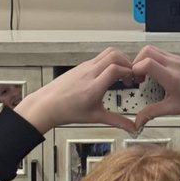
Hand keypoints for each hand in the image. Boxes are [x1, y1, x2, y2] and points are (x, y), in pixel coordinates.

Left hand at [15, 47, 140, 133]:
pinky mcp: (81, 65)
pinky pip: (99, 57)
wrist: (47, 105)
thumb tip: (131, 128)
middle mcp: (90, 72)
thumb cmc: (67, 110)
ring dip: (119, 59)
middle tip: (131, 74)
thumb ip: (117, 121)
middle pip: (114, 55)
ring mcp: (85, 67)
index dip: (129, 72)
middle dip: (128, 62)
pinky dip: (109, 61)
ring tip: (122, 72)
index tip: (133, 80)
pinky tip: (109, 74)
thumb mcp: (95, 117)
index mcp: (94, 86)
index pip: (116, 69)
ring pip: (107, 53)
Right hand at [130, 46, 179, 130]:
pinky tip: (158, 75)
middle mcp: (175, 64)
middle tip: (137, 77)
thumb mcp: (174, 109)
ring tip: (146, 77)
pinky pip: (163, 54)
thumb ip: (152, 113)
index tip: (134, 81)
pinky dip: (155, 61)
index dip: (135, 70)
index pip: (146, 63)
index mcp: (172, 76)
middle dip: (136, 62)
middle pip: (147, 51)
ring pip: (155, 50)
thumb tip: (138, 121)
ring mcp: (179, 60)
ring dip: (145, 60)